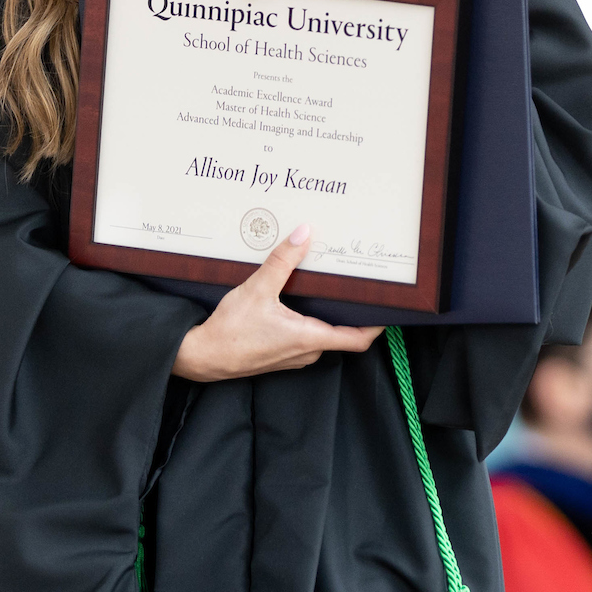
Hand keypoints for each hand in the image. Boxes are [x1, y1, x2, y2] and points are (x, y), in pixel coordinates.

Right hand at [171, 225, 381, 381]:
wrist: (203, 357)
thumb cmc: (230, 332)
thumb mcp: (257, 289)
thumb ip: (282, 261)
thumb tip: (303, 234)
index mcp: (309, 338)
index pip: (357, 338)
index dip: (376, 325)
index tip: (388, 309)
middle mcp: (307, 352)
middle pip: (341, 333)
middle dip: (348, 311)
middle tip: (354, 287)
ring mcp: (294, 356)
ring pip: (322, 336)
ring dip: (326, 317)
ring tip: (326, 290)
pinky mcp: (281, 355)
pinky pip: (305, 339)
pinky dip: (308, 322)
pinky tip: (296, 303)